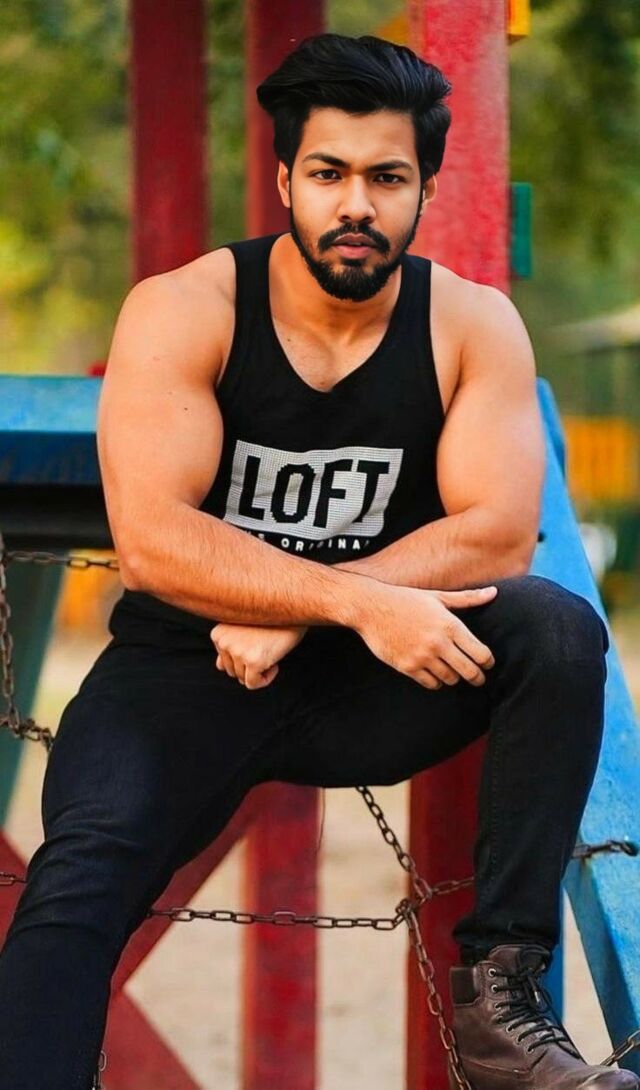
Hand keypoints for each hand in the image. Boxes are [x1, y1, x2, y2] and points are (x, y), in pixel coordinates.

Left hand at [210, 623, 308, 689]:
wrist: (293, 610)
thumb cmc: (271, 619)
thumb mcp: (242, 628)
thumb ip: (228, 646)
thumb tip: (219, 666)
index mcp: (217, 633)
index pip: (223, 662)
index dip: (244, 658)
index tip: (257, 646)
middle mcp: (223, 642)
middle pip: (232, 672)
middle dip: (249, 666)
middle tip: (265, 649)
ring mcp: (237, 651)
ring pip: (242, 679)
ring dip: (258, 671)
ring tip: (270, 653)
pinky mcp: (253, 661)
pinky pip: (253, 684)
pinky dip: (265, 679)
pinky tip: (275, 664)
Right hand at [355, 584, 496, 689]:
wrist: (371, 607)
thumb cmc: (405, 599)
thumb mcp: (438, 596)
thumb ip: (468, 598)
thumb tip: (494, 592)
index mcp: (450, 625)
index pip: (481, 653)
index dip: (488, 662)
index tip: (487, 663)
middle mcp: (438, 642)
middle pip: (470, 671)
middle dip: (478, 677)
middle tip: (478, 678)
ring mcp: (422, 656)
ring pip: (450, 679)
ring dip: (454, 678)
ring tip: (453, 672)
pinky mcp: (407, 666)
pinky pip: (431, 683)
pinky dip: (436, 682)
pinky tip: (436, 674)